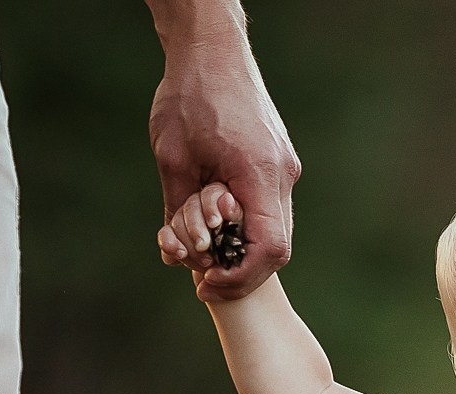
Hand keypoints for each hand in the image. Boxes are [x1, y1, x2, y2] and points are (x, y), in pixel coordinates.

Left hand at [149, 29, 299, 300]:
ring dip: (240, 247)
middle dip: (240, 270)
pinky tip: (214, 222)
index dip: (241, 277)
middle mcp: (282, 174)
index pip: (270, 249)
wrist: (212, 48)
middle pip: (276, 247)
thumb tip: (177, 254)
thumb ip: (179, 208)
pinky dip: (243, 224)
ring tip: (203, 250)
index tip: (208, 284)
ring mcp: (284, 167)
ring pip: (273, 229)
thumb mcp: (172, 158)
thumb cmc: (189, 95)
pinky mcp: (276, 160)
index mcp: (260, 174)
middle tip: (203, 279)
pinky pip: (267, 206)